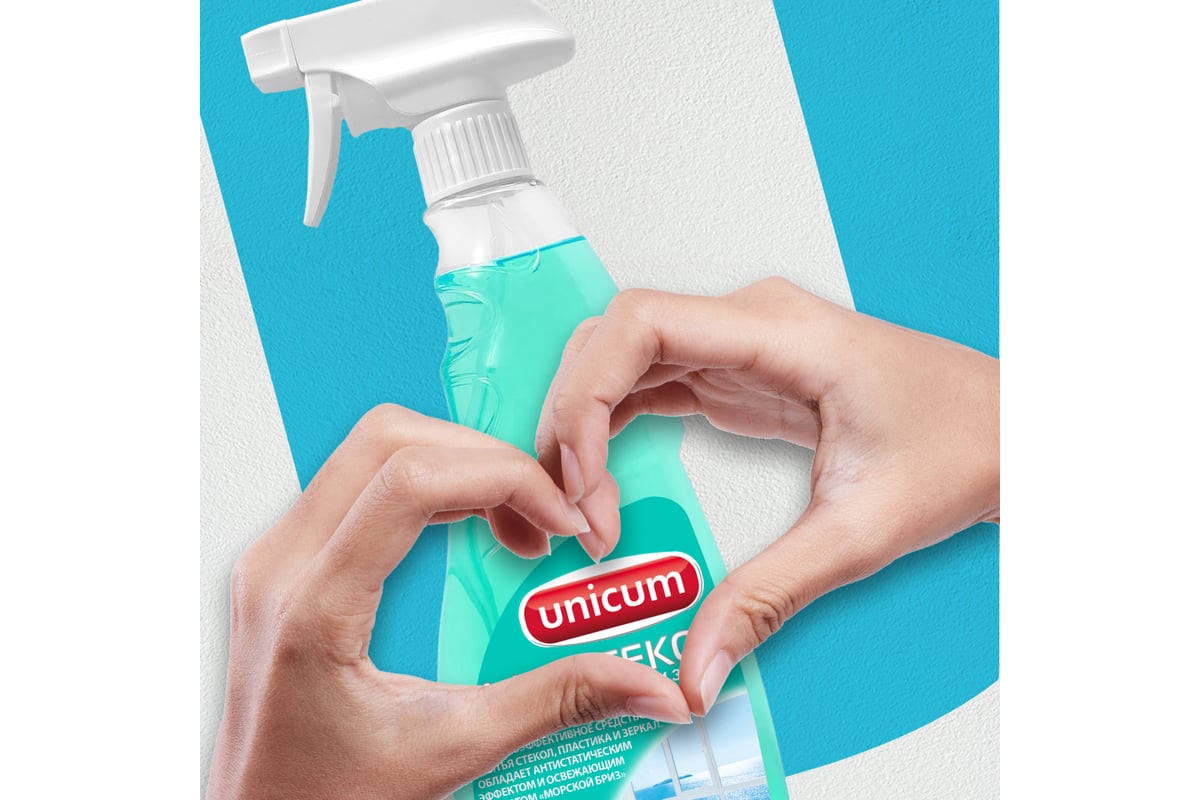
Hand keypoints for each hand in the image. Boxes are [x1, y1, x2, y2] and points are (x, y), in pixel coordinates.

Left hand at [206, 405, 690, 799]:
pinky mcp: (284, 562)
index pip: (409, 482)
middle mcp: (279, 566)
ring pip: (369, 448)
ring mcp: (273, 558)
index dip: (502, 477)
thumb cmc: (331, 799)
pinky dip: (425, 483)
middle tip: (545, 513)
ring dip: (456, 463)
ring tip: (517, 520)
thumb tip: (647, 685)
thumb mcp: (452, 751)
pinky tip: (470, 525)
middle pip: (388, 439)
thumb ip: (555, 703)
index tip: (559, 519)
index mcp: (312, 609)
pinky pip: (355, 480)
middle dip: (484, 457)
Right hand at [533, 277, 998, 715]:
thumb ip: (769, 596)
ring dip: (584, 426)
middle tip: (573, 512)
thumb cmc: (962, 446)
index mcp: (778, 331)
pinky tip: (604, 482)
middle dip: (571, 421)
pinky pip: (646, 384)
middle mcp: (748, 322)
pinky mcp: (736, 373)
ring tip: (582, 507)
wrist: (1010, 431)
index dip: (586, 396)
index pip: (638, 324)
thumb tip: (697, 665)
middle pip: (611, 342)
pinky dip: (610, 429)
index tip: (582, 478)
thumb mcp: (860, 531)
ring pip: (618, 361)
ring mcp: (738, 343)